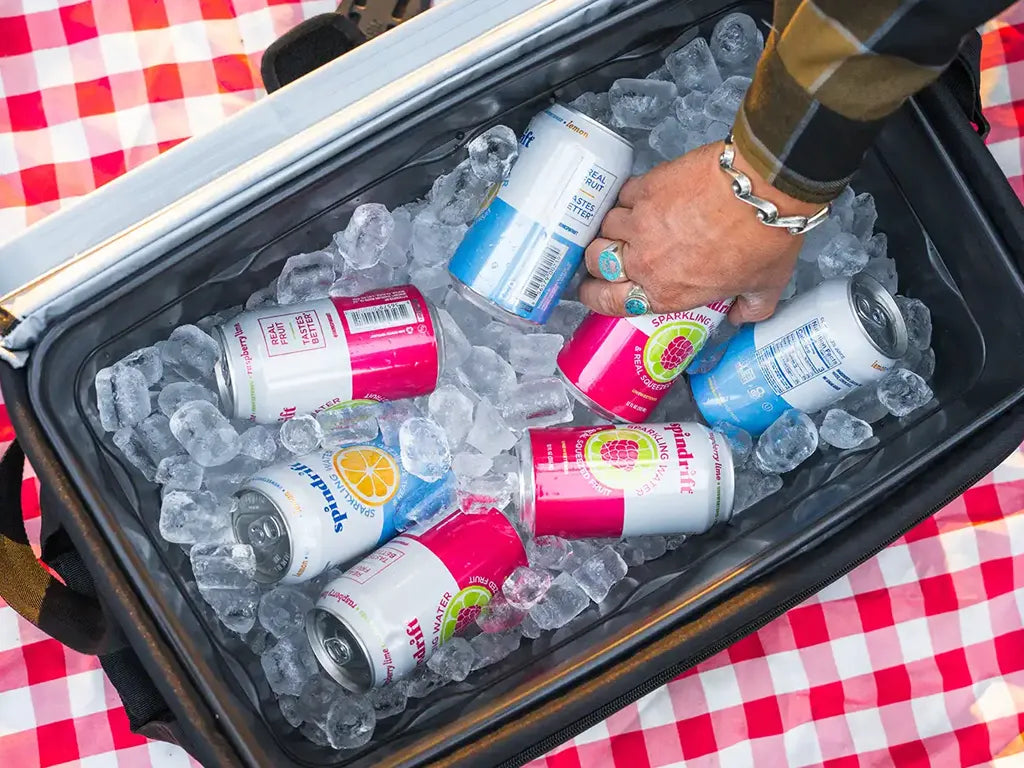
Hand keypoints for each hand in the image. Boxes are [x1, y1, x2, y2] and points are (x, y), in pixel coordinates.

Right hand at [579, 141, 823, 324]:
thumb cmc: (763, 237)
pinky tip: (642, 199)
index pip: (608, 301)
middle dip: (599, 261)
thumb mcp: (764, 287)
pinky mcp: (646, 188)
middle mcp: (644, 261)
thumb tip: (744, 314)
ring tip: (629, 225)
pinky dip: (628, 198)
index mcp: (665, 292)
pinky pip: (622, 196)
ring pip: (606, 227)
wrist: (762, 189)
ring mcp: (640, 222)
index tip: (594, 292)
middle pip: (595, 262)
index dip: (594, 296)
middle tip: (609, 256)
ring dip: (614, 228)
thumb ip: (750, 308)